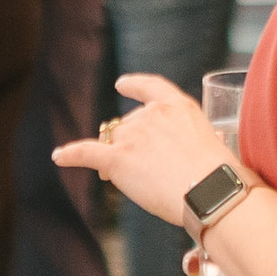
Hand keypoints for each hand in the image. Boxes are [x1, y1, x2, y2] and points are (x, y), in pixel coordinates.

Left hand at [54, 73, 236, 225]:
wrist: (209, 192)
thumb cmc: (217, 176)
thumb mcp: (209, 143)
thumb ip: (188, 142)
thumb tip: (175, 160)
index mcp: (178, 106)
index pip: (151, 88)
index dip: (134, 85)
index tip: (122, 83)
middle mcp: (151, 114)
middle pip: (128, 125)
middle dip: (130, 144)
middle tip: (145, 170)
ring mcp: (132, 135)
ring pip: (113, 143)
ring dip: (115, 157)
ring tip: (134, 181)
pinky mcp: (117, 159)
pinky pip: (86, 152)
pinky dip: (70, 154)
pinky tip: (59, 156)